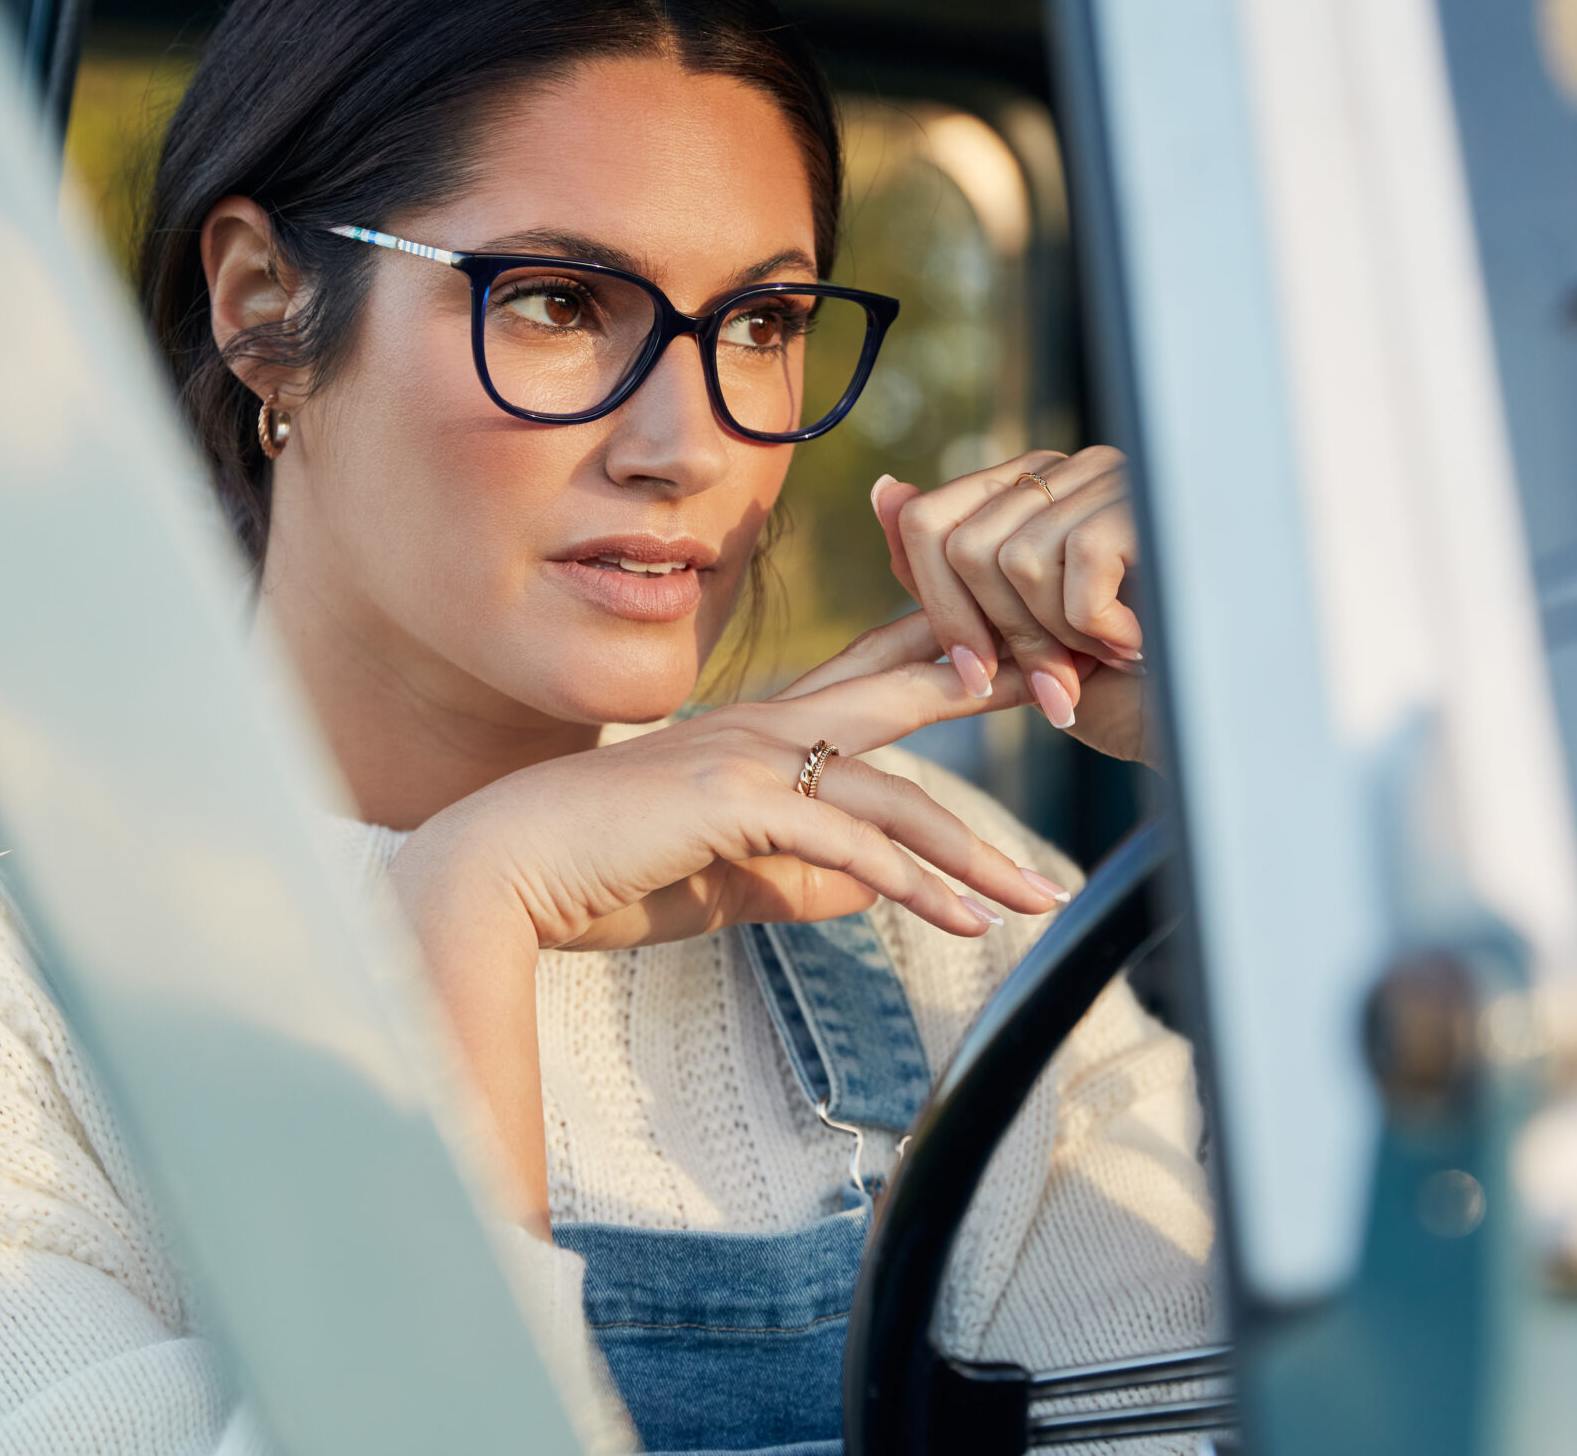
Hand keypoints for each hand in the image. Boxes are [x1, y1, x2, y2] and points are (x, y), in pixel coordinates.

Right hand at [386, 613, 1069, 1228]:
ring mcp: (747, 752)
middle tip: (1077, 685)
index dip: (942, 658)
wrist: (499, 875)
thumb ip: (797, 875)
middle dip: (994, 687)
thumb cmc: (595, 875)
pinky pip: (847, 840)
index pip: (870, 678)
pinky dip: (913, 882)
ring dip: (973, 849)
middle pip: (904, 690)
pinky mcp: (732, 801)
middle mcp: (761, 722)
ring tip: (1038, 895)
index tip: (1015, 659)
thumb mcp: (721, 878)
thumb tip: (869, 891)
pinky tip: (965, 918)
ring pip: (893, 790)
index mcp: (757, 729)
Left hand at [870, 446, 1151, 763]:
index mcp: (1035, 491)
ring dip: (1056, 638)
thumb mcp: (1023, 636)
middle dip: (999, 634)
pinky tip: (1139, 643)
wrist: (1227, 721)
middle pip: (959, 544)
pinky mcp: (1148, 503)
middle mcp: (1071, 469)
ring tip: (1108, 656)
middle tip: (1057, 681)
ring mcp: (1114, 478)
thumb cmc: (1130, 683)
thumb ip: (950, 575)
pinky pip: (1071, 568)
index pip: (928, 520)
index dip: (939, 608)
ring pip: (1012, 561)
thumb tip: (884, 491)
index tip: (974, 677)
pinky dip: (1097, 628)